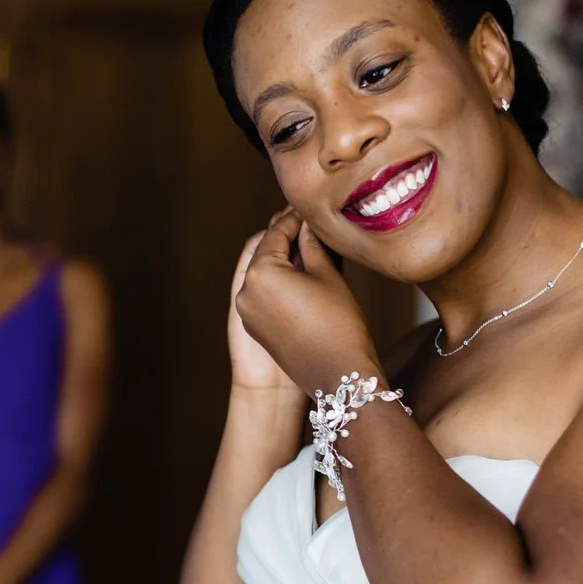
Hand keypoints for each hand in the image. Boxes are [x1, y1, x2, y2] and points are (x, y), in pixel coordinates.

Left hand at [236, 210, 376, 394]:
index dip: (296, 217)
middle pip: (267, 251)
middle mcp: (245, 290)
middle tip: (310, 221)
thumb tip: (307, 224)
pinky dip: (281, 280)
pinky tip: (304, 271)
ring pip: (265, 272)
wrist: (335, 376)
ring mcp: (247, 310)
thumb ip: (312, 244)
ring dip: (285, 257)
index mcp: (260, 272)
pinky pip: (265, 293)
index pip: (277, 232)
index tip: (312, 207)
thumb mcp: (327, 275)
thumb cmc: (337, 324)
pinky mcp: (255, 325)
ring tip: (311, 244)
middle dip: (289, 236)